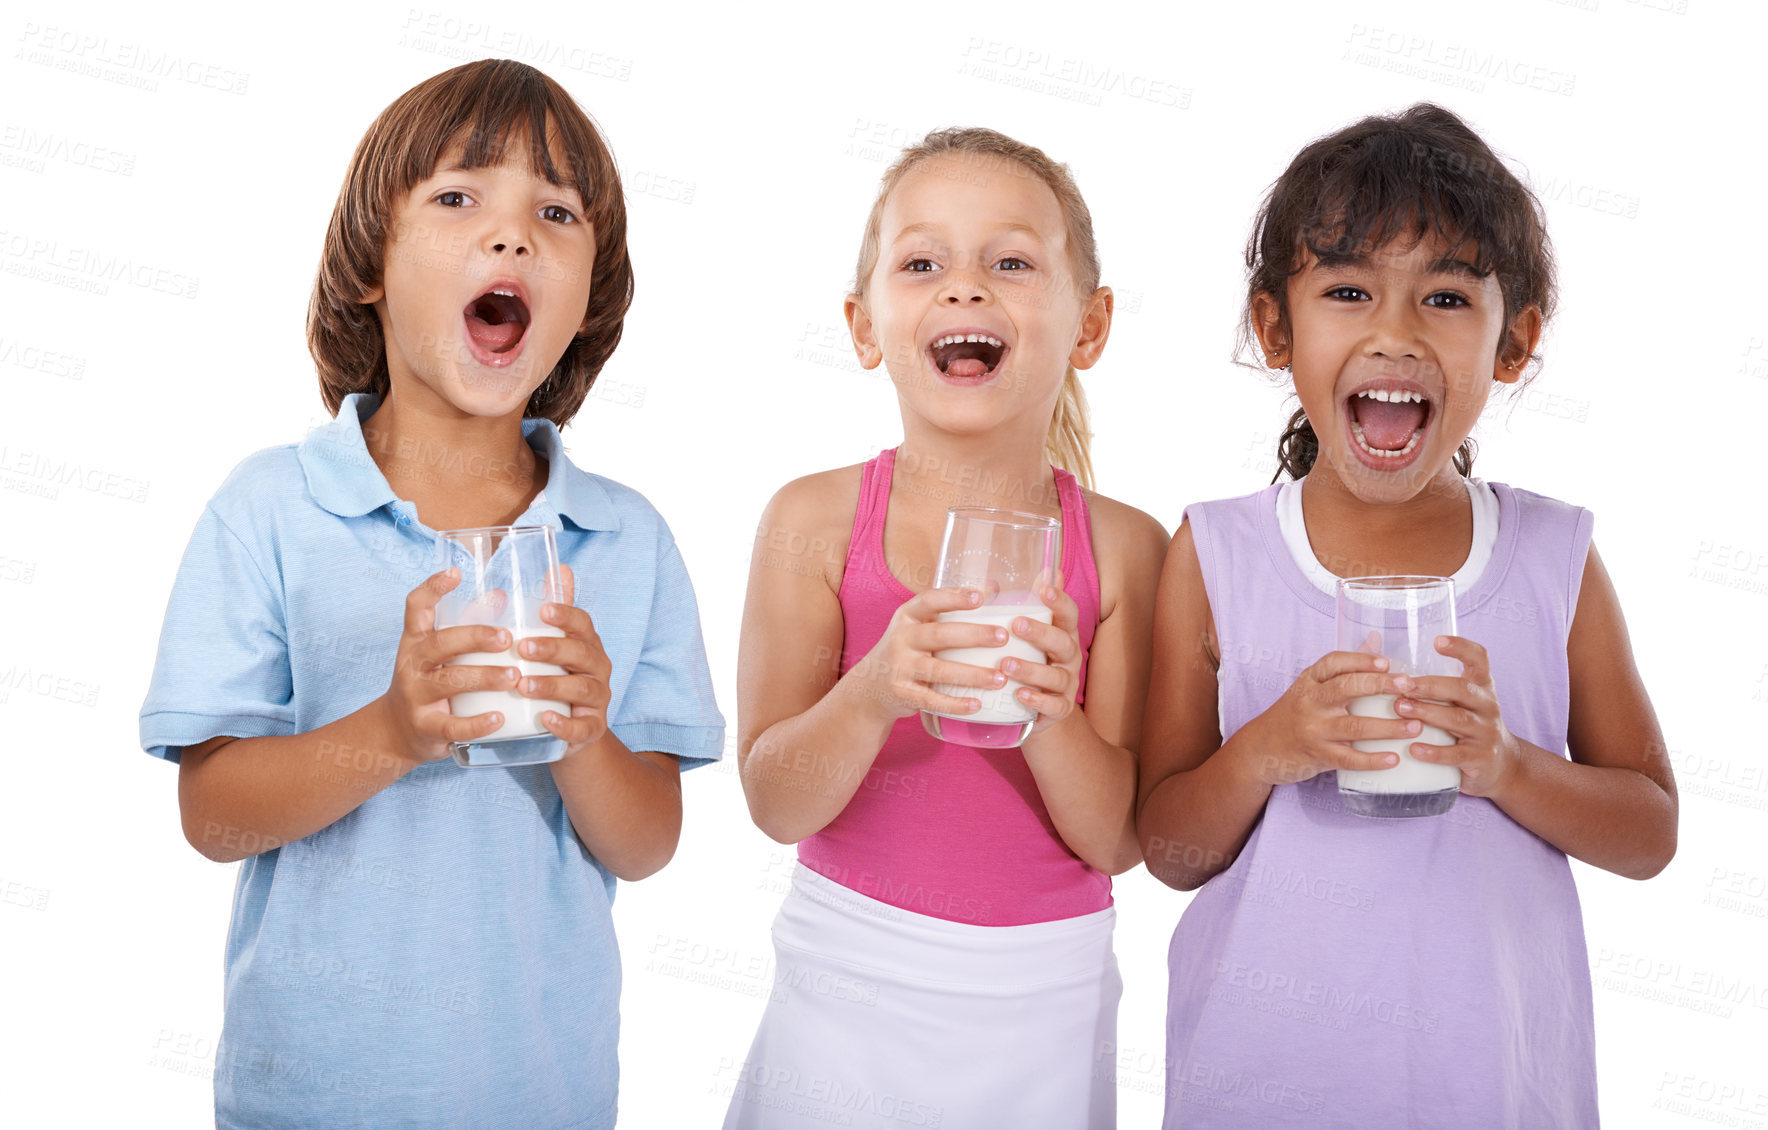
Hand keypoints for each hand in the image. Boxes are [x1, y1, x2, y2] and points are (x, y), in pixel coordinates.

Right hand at [383, 567, 520, 764]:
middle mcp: (412, 664)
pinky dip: (477, 723)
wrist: (395, 731)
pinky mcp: (426, 727)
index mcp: (416, 640)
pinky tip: (500, 718)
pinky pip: (452, 726)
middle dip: (475, 637)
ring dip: (485, 677)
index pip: (415, 607)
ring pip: (449, 682)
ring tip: (515, 675)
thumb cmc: (429, 682)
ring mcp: (416, 696)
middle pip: (439, 644)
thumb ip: (467, 625)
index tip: (456, 573)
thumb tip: (502, 593)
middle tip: (507, 638)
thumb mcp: (439, 653)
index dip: (432, 587)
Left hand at [518, 564, 613, 756]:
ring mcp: (597, 700)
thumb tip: (556, 566)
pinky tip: (545, 719)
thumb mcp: (552, 646)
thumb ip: (552, 611)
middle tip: (522, 647)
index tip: (543, 609)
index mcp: (586, 645)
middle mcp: (596, 669)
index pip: (582, 624)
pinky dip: (565, 724)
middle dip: (553, 648)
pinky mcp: (591, 729)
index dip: (566, 615)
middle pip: (582, 654)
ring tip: (524, 685)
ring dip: (553, 684)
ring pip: (582, 689)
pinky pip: (583, 728)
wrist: (568, 734)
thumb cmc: (554, 680)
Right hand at [840, 587, 1009, 721]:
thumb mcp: (919, 625)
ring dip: (972, 674)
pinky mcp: (903, 693)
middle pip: (939, 634)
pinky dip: (955, 704)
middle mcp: (901, 639)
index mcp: (907, 616)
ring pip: (939, 670)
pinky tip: (977, 704)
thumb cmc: (908, 649)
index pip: (929, 600)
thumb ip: (950, 608)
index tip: (980, 597)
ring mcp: (900, 667)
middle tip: (1003, 637)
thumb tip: (994, 587)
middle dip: (974, 635)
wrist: (871, 685)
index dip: (954, 598)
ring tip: (1000, 678)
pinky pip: (932, 700)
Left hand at [1001, 581, 1081, 736]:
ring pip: (1056, 676)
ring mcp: (1067, 684)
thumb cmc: (1032, 660)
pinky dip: (1038, 700)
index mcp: (1063, 635)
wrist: (1039, 709)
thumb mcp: (1031, 633)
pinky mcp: (1060, 709)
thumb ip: (1035, 604)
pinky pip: (1054, 705)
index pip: (1068, 615)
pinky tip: (1020, 694)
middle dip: (1041, 633)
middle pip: (1063, 643)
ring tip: (1006, 664)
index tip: (1044, 589)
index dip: (1059, 601)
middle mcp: (1069, 658)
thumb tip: (1046, 568)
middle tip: (1016, 625)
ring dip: (1031, 669)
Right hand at [1243, 651, 1418, 785]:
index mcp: (1309, 681)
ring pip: (1354, 726)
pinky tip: (1394, 758)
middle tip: (1409, 687)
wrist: (1260, 748)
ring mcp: (1312, 730)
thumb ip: (1344, 666)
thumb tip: (1376, 639)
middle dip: (1381, 685)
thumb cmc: (1293, 714)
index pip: (1334, 663)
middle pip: (1347, 688)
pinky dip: (1373, 760)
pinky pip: (1348, 759)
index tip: (1388, 663)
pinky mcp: (1317, 756)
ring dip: (1388, 727)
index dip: (1362, 660)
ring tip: (1415, 726)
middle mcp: (1309, 702)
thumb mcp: (1311, 686)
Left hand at [1392, 636, 1520, 797]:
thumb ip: (1433, 682)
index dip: (1461, 647)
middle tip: (1402, 684)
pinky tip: (1413, 748)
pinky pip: (1457, 754)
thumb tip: (1379, 651)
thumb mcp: (1459, 700)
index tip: (1437, 640)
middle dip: (1430, 685)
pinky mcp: (1481, 757)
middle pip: (1463, 688)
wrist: (1500, 764)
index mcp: (1481, 685)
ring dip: (1427, 712)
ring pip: (1458, 719)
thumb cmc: (1465, 723)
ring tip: (1400, 709)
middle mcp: (1488, 704)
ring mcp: (1487, 731)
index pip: (1479, 658)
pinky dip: (1434, 752)